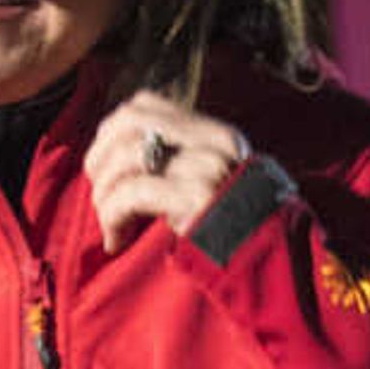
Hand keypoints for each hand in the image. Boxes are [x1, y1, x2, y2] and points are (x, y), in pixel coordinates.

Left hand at [87, 89, 254, 252]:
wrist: (270, 264)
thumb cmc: (234, 235)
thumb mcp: (211, 187)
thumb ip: (177, 165)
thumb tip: (116, 160)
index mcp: (214, 134)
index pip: (146, 104)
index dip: (111, 131)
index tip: (104, 165)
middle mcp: (212, 143)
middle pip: (129, 120)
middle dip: (99, 155)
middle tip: (98, 191)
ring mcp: (207, 168)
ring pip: (126, 155)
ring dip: (103, 193)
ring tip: (110, 223)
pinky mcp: (197, 199)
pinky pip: (131, 193)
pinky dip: (112, 216)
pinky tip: (117, 238)